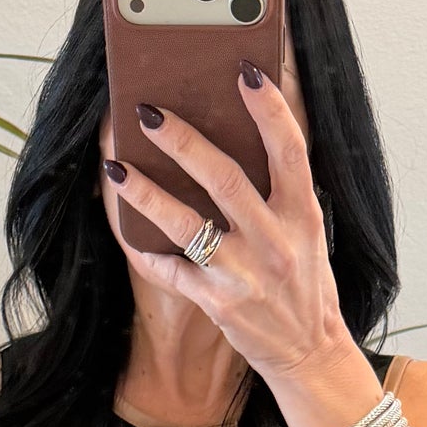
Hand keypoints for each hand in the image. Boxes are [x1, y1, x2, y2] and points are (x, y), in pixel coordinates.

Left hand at [104, 70, 358, 386]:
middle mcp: (276, 241)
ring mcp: (246, 274)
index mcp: (303, 214)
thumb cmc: (306, 285)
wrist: (310, 353)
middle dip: (182, 141)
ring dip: (147, 193)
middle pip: (225, 178)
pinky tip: (128, 235)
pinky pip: (174, 271)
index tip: (243, 72)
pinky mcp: (219, 303)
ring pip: (188, 223)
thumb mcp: (308, 232)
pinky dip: (148, 253)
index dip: (268, 109)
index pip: (290, 150)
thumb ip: (283, 190)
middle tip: (149, 112)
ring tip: (116, 166)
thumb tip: (248, 136)